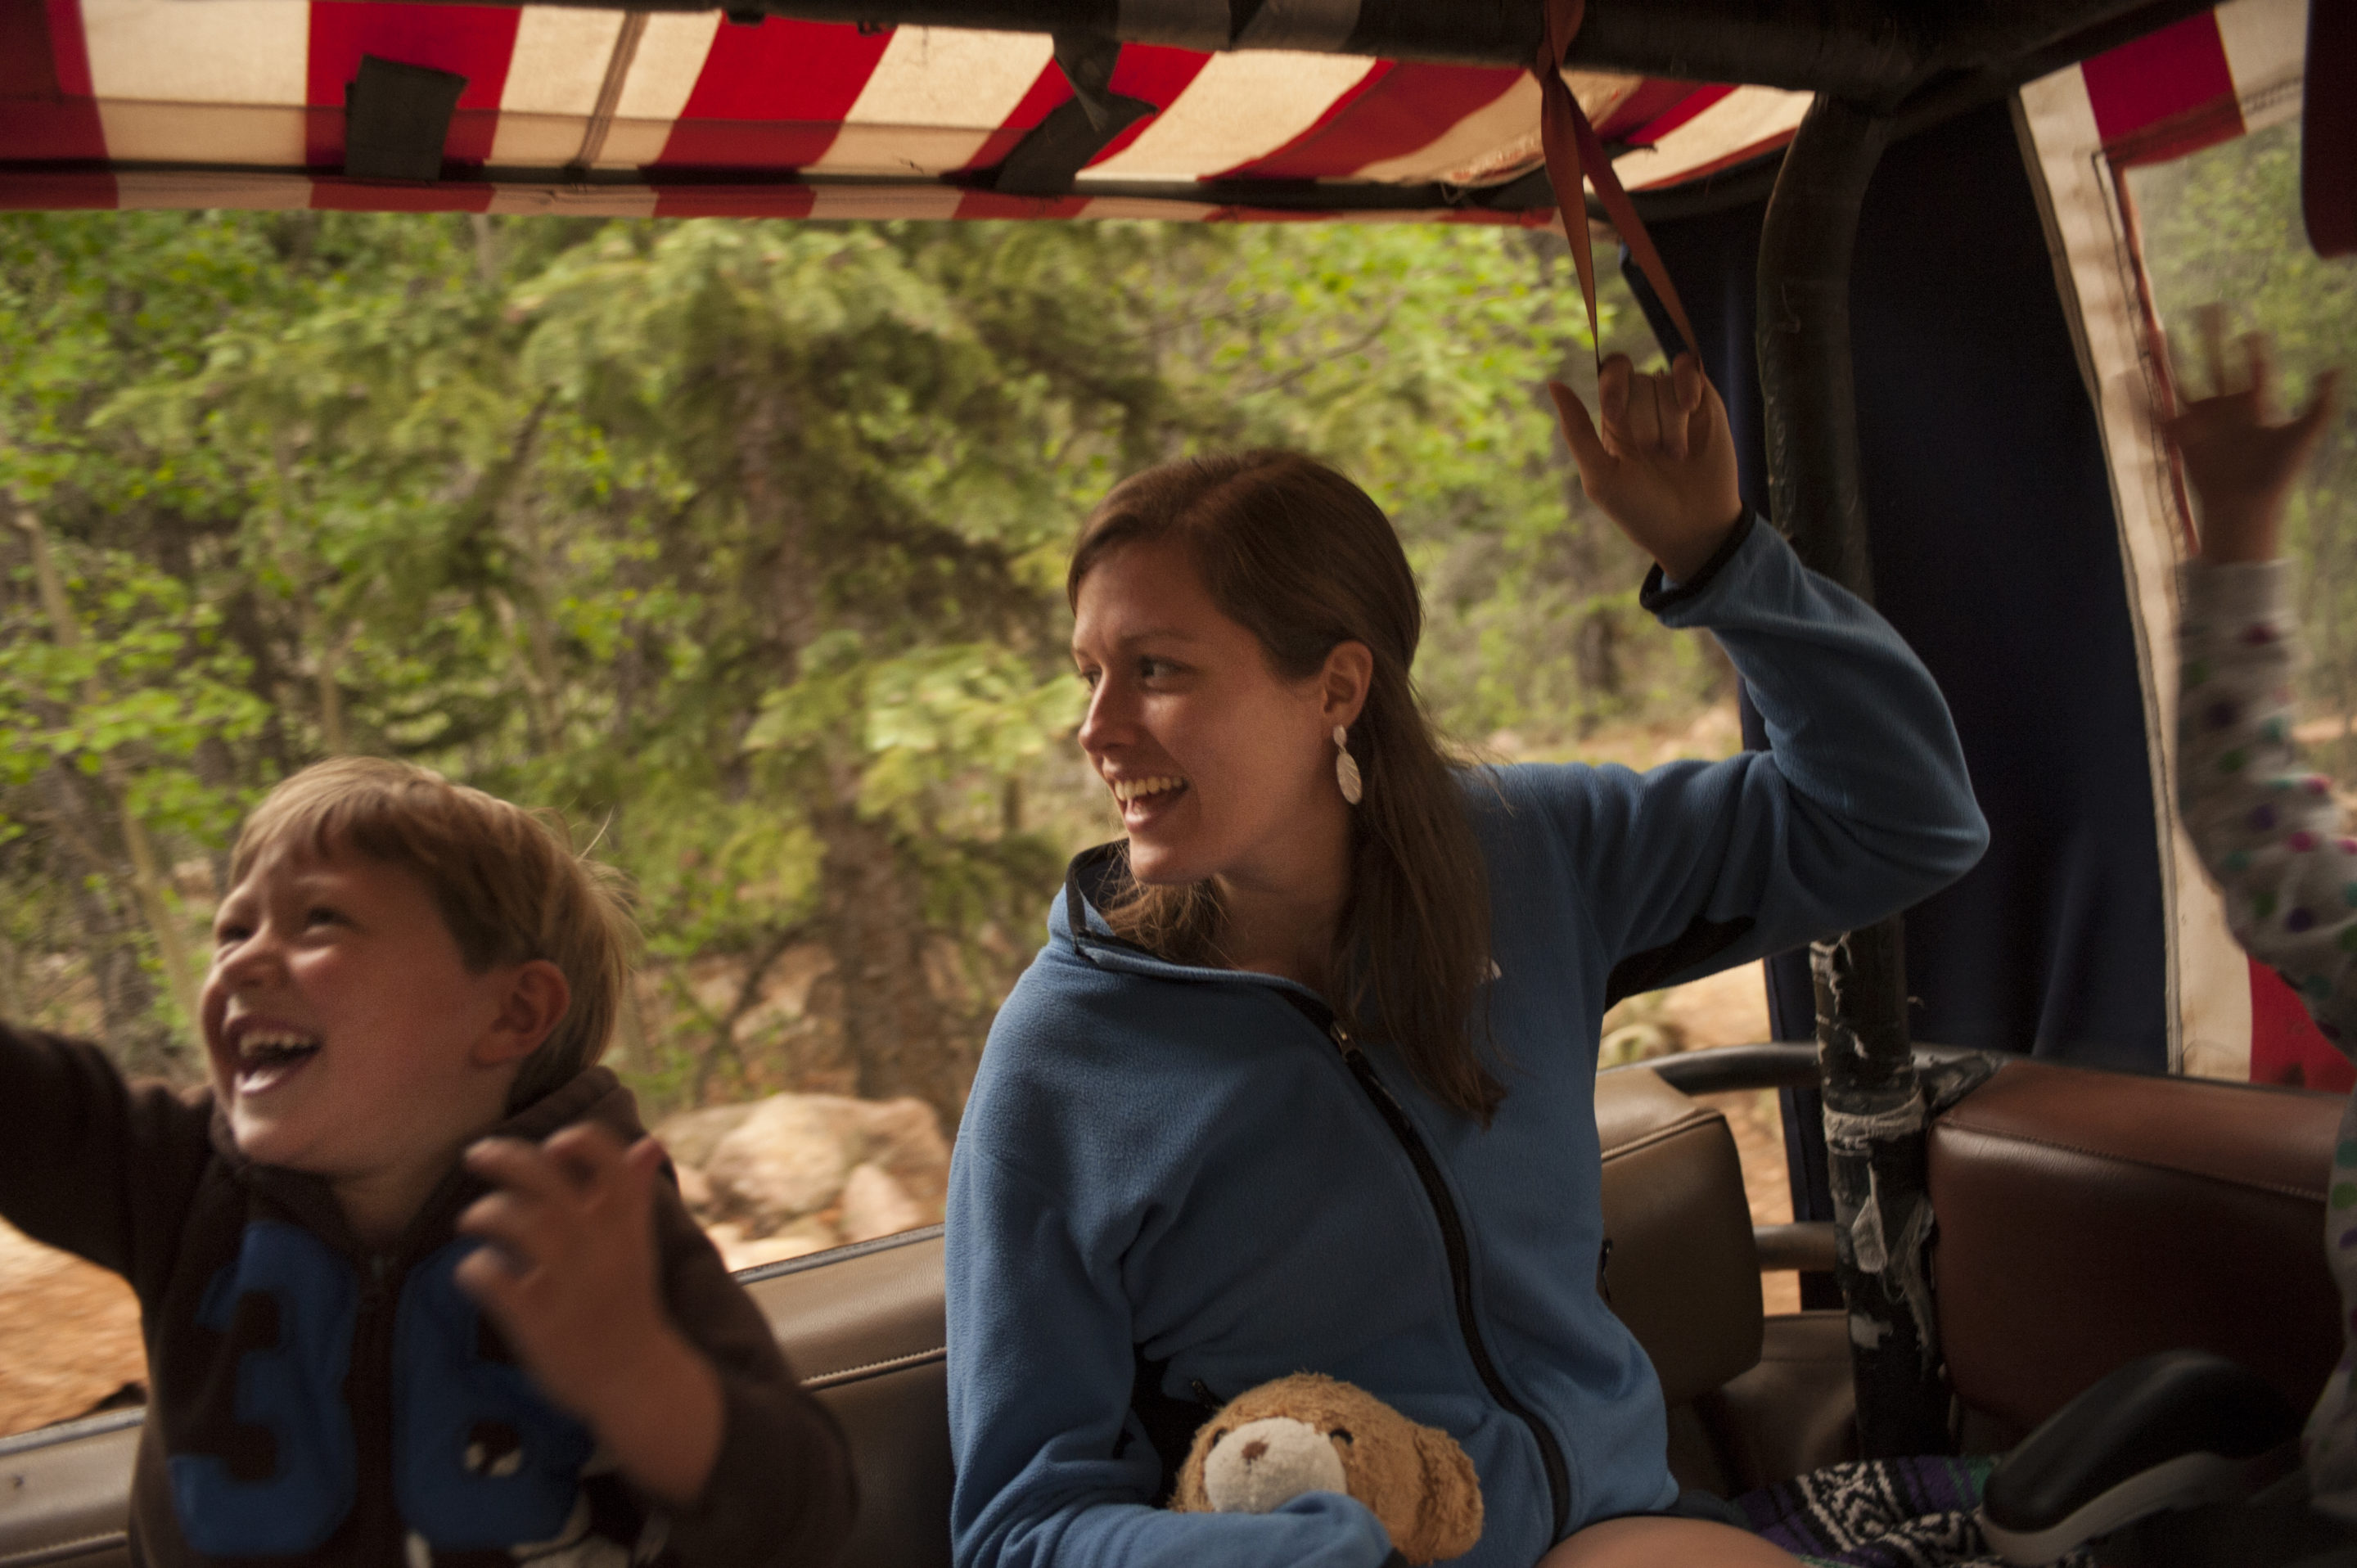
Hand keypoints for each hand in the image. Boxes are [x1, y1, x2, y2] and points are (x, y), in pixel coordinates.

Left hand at [457, 1125, 722, 1508]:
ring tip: (469, 1220)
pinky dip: (474, 1269)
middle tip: (474, 1155)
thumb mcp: (638, 1245)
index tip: (554, 1147)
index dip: (579, 1141)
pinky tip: (475, 1272)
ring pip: (519, 1224)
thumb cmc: (627, 1303)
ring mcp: (569, 1284)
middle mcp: (599, 1246)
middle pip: (548, 1183)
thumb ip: (634, 1194)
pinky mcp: (539, 1321)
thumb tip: (650, 1143)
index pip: (609, 1160)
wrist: (633, 1378)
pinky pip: (493, 1279)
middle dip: (507, 1158)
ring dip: (485, 1212)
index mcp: (625, 1224)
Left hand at [1550, 353, 1744, 582]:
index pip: (1609, 374)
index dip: (1612, 386)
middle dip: (1642, 418)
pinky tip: (1691, 406)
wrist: (1694, 529)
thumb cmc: (1643, 511)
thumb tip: (1553, 384)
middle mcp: (1643, 407)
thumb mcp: (1601, 477)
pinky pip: (1691, 368)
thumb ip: (1577, 430)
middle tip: (1653, 453)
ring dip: (1669, 421)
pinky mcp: (1704, 404)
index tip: (1616, 416)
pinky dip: (1688, 382)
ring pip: (1663, 380)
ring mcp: (1674, 402)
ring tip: (1676, 456)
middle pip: (1635, 379)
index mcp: (1615, 420)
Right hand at [2162, 310, 2336, 563]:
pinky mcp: (2181, 438)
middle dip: (2212, 334)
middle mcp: (2227, 406)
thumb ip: (2320, 403)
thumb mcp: (2304, 436)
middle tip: (2209, 305)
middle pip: (2217, 362)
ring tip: (2157, 331)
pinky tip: (2126, 379)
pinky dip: (2138, 399)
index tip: (2253, 333)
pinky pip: (2156, 414)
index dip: (2255, 349)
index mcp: (2256, 402)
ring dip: (2170, 357)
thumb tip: (2333, 367)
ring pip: (2183, 380)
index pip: (2255, 366)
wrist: (2245, 509)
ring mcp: (2201, 421)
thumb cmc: (2277, 475)